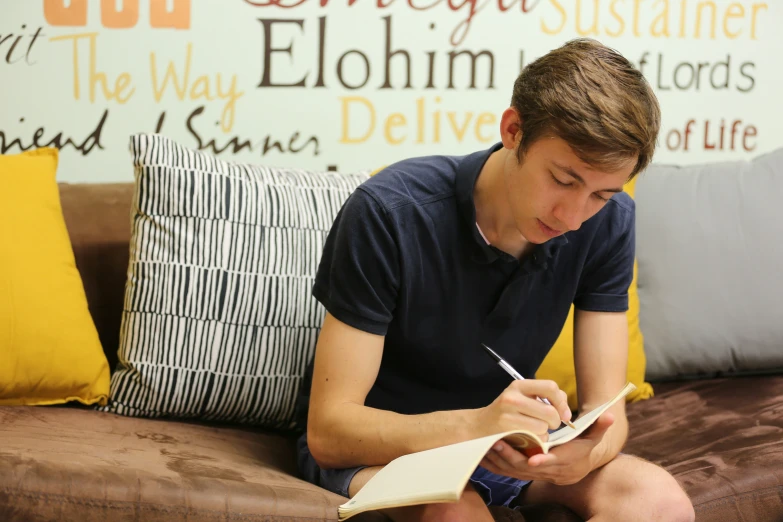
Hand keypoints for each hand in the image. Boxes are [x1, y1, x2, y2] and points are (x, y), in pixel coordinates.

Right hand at [472, 380, 571, 441]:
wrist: (479, 427)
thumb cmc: (505, 413)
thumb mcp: (521, 397)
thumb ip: (543, 398)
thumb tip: (564, 407)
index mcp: (518, 385)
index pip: (550, 387)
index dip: (561, 402)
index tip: (563, 413)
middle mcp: (512, 397)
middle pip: (550, 411)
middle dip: (555, 421)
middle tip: (549, 425)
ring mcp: (508, 414)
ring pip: (544, 427)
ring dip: (545, 433)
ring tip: (534, 431)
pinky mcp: (506, 431)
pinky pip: (535, 439)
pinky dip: (537, 441)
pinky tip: (528, 438)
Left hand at [480, 412, 614, 484]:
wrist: (582, 463)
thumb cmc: (585, 445)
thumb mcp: (594, 435)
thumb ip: (599, 425)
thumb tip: (609, 415)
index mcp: (567, 462)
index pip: (556, 463)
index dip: (544, 461)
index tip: (532, 457)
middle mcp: (552, 472)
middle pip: (530, 469)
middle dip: (513, 457)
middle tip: (497, 442)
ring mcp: (540, 475)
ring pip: (517, 473)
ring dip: (501, 461)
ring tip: (486, 446)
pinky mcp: (529, 475)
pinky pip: (510, 474)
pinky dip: (497, 466)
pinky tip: (484, 457)